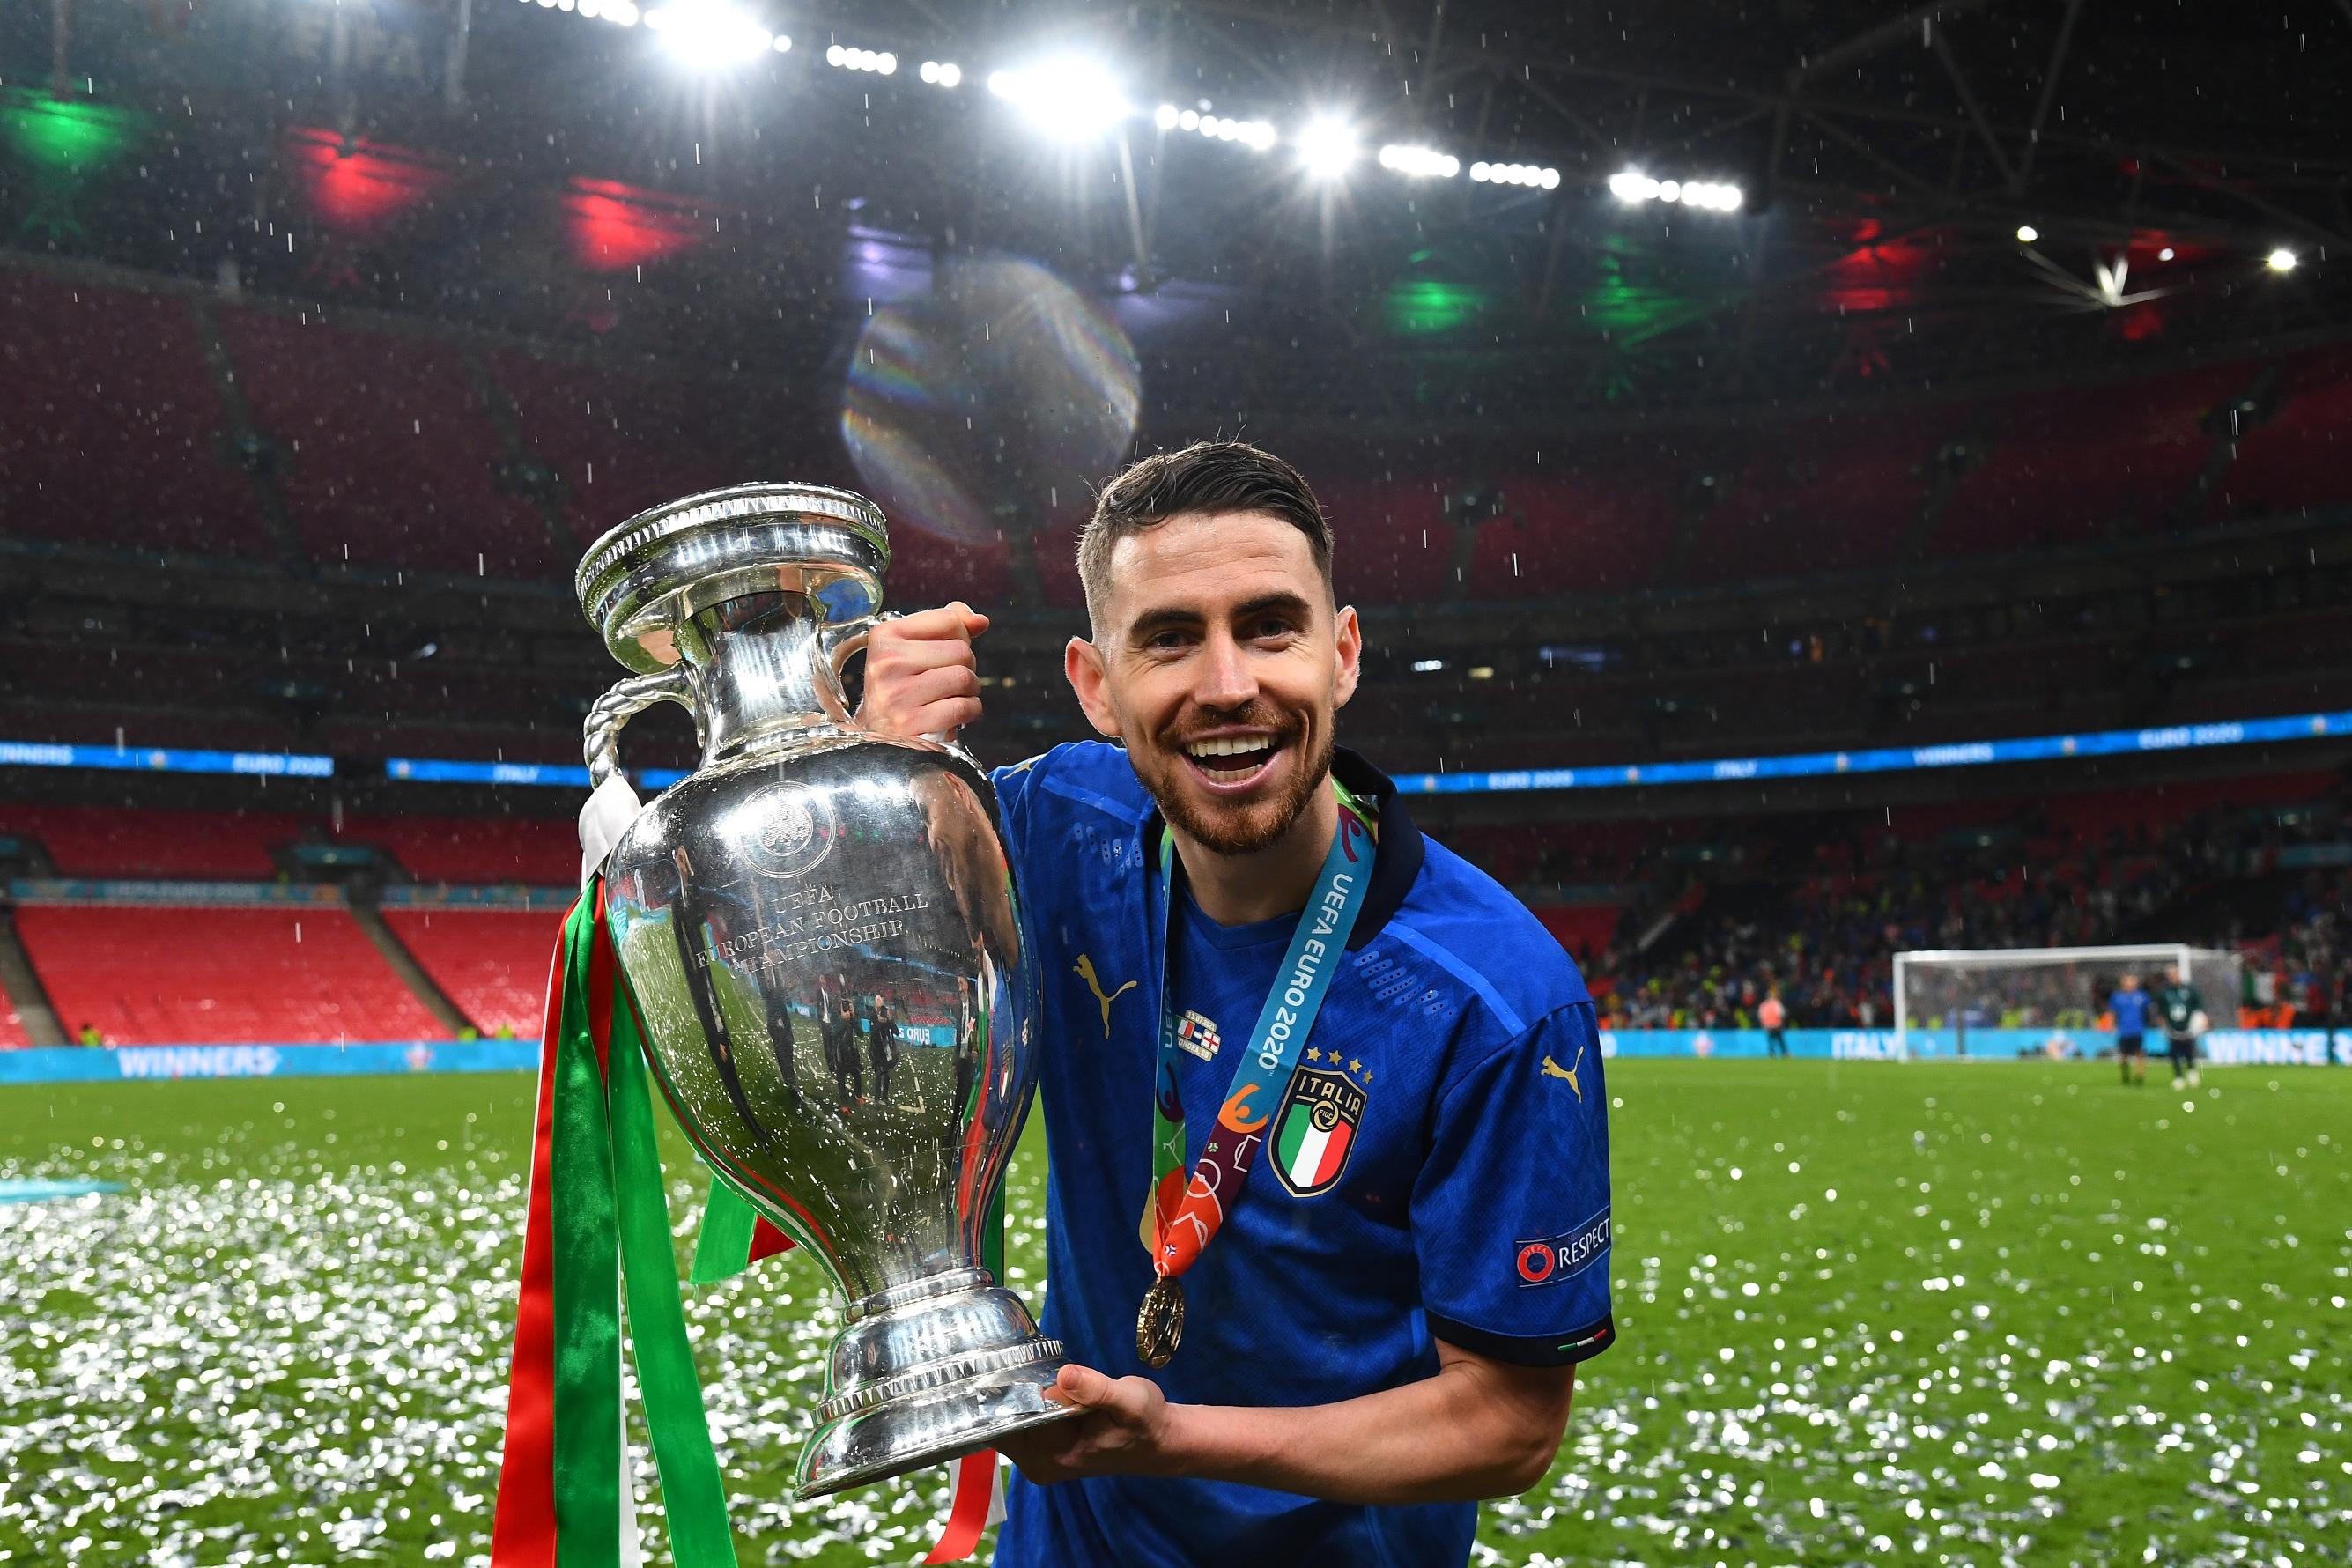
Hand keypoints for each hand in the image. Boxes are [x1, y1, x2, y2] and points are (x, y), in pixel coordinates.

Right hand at [856, 601, 988, 740]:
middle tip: (951, 680)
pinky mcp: (910, 722)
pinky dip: (971, 710)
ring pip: (964, 678)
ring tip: (954, 696)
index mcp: (885, 636)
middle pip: (961, 650)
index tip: (947, 653)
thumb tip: (980, 621)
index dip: (960, 636)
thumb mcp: (912, 648)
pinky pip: (963, 707)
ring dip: (971, 690)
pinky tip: (958, 714)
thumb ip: (946, 626)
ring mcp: (896, 693)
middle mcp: (886, 662)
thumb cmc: (901, 685)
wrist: (877, 732)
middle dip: (966, 666)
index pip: (949, 620)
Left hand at [996, 1364, 1180, 1484]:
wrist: (1158, 1441)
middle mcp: (1038, 1463)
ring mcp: (1038, 1458)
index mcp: (1053, 1455)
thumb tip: (1065, 1376)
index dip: (1000, 1392)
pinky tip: (1031, 1378)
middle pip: (1000, 1421)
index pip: (1007, 1422)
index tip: (994, 1362)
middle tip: (1005, 1355)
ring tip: (1017, 1362)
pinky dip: (1022, 1398)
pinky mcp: (1042, 1448)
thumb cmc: (1146, 1421)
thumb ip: (1096, 1390)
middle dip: (1003, 1388)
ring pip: (1007, 1418)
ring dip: (1011, 1391)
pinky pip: (1018, 1419)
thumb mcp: (1130, 1400)